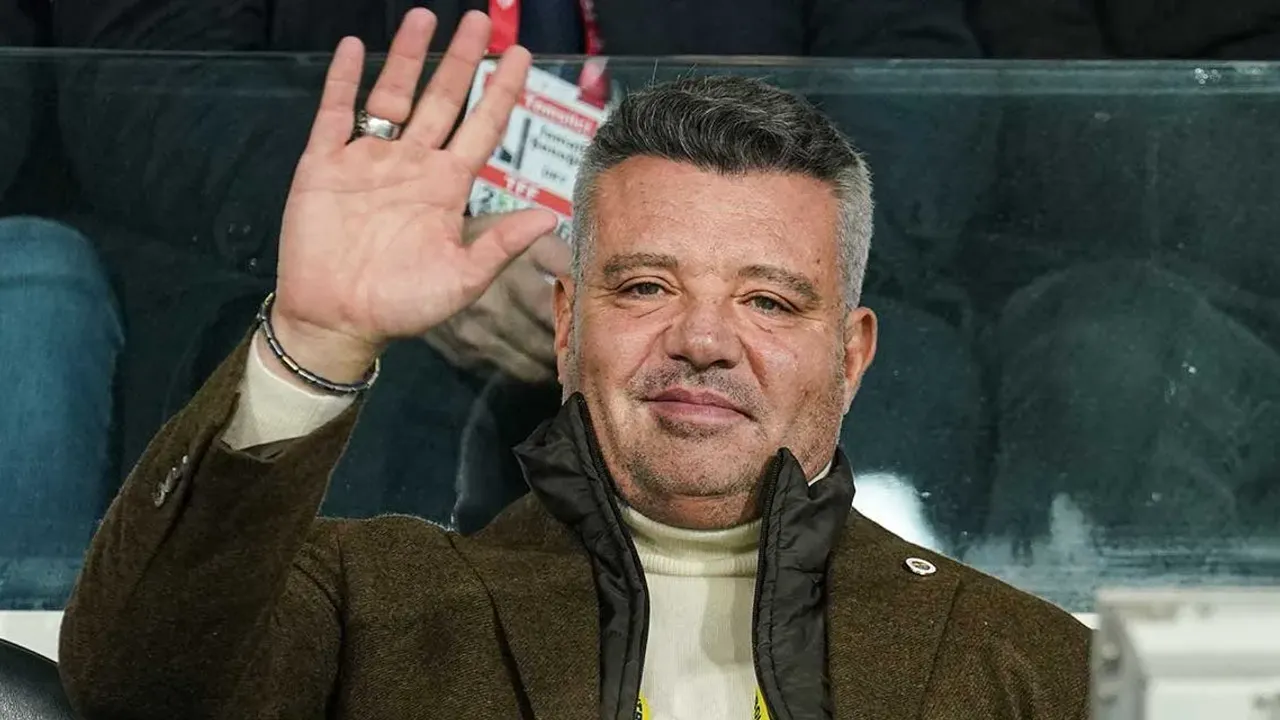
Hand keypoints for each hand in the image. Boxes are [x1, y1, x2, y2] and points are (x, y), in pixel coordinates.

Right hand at [268, 9, 557, 382]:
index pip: (482, 128)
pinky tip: (353, 48)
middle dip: (461, 60)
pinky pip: (334, 113)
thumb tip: (548, 219)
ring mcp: (368, 161)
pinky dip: (342, 80)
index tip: (522, 56)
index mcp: (446, 188)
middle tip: (481, 20)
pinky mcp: (325, 165)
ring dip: (406, 57)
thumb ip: (500, 246)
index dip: (502, 92)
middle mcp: (412, 166)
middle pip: (442, 99)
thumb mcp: (461, 280)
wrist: (337, 320)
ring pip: (392, 95)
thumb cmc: (400, 307)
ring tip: (423, 17)